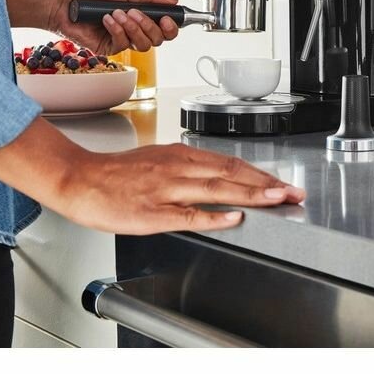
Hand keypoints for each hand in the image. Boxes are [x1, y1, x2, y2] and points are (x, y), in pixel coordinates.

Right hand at [0, 118, 304, 233]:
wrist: (79, 179)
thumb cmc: (117, 175)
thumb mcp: (159, 160)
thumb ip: (189, 167)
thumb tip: (218, 174)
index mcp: (181, 156)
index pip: (231, 163)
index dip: (260, 174)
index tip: (283, 184)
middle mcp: (178, 168)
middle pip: (231, 174)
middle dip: (266, 184)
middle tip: (293, 193)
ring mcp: (166, 189)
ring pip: (216, 189)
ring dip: (250, 194)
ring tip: (276, 200)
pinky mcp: (152, 212)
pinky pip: (187, 214)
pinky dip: (213, 216)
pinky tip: (233, 218)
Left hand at [49, 0, 180, 54]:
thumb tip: (173, 1)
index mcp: (140, 13)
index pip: (164, 27)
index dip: (171, 26)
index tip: (168, 18)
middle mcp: (133, 28)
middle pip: (158, 39)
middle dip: (150, 26)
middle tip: (137, 13)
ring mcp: (121, 39)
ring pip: (144, 45)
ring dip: (133, 28)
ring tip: (119, 13)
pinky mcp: (108, 47)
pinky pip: (123, 44)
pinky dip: (117, 30)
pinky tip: (107, 19)